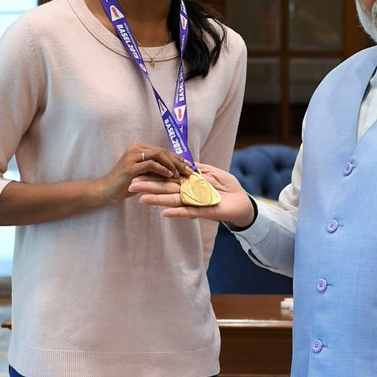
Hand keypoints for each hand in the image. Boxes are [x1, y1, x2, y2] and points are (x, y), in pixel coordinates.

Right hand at [99, 142, 192, 205]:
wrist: (105, 191)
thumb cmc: (124, 184)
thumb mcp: (143, 174)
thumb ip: (155, 169)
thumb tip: (176, 171)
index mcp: (139, 148)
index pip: (162, 150)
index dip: (177, 158)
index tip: (189, 165)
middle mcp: (135, 149)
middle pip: (163, 151)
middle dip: (178, 161)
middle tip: (189, 170)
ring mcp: (132, 156)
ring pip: (159, 155)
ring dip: (173, 165)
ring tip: (182, 173)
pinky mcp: (130, 167)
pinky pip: (151, 164)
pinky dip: (163, 169)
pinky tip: (170, 175)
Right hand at [129, 163, 254, 226]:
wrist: (245, 203)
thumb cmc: (229, 187)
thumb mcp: (213, 174)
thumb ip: (198, 170)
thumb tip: (184, 164)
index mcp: (189, 183)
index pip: (168, 178)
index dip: (154, 176)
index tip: (138, 175)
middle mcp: (188, 193)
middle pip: (166, 188)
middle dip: (149, 187)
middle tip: (131, 186)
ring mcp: (194, 203)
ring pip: (173, 200)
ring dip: (157, 200)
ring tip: (142, 199)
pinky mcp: (203, 211)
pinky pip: (188, 211)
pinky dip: (177, 212)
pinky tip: (164, 213)